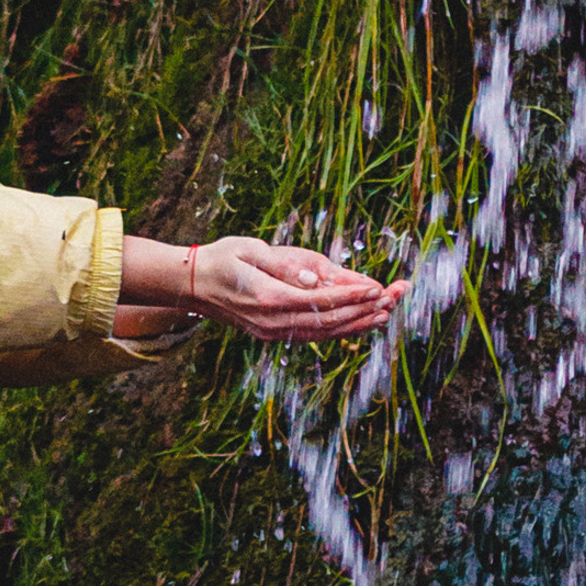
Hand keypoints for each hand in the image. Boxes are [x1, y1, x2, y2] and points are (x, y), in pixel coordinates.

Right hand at [120, 234, 403, 344]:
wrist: (190, 285)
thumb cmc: (219, 259)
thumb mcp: (247, 250)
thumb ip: (282, 265)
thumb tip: (313, 279)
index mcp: (267, 298)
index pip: (319, 301)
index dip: (351, 296)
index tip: (377, 288)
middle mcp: (272, 322)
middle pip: (328, 322)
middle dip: (364, 310)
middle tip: (395, 298)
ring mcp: (272, 332)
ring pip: (324, 333)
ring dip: (357, 324)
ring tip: (386, 313)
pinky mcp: (272, 334)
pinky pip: (313, 335)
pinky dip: (339, 330)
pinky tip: (358, 323)